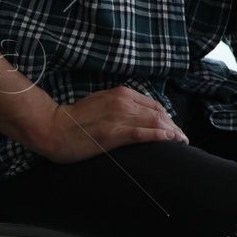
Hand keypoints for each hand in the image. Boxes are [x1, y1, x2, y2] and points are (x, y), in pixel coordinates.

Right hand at [27, 87, 187, 163]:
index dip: (167, 118)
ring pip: (154, 123)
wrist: (52, 127)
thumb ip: (121, 105)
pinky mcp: (113, 134)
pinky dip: (159, 136)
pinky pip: (142, 133)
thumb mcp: (102, 102)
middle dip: (174, 127)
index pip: (154, 106)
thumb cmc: (75, 119)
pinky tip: (169, 140)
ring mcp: (119, 118)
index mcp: (122, 94)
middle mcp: (124, 103)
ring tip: (182, 142)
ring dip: (172, 133)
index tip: (174, 129)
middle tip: (183, 139)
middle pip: (158, 114)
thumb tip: (139, 114)